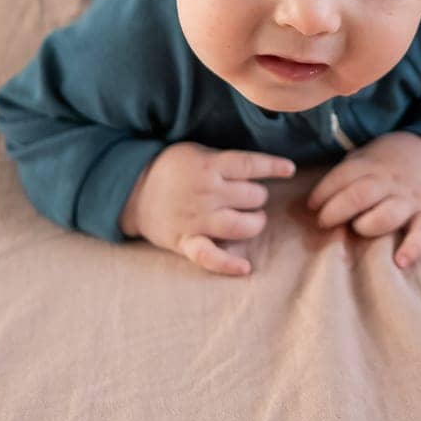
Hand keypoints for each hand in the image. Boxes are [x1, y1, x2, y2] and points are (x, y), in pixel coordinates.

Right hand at [120, 142, 296, 276]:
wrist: (132, 191)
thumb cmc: (170, 168)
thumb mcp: (196, 152)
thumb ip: (224, 161)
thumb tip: (257, 168)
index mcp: (209, 165)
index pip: (250, 165)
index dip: (273, 167)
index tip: (289, 169)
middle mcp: (206, 192)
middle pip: (251, 196)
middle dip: (257, 197)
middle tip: (252, 197)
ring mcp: (197, 218)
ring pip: (240, 225)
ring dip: (254, 223)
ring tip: (254, 220)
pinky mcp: (186, 241)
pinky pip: (209, 256)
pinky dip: (227, 264)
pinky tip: (245, 267)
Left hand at [305, 131, 420, 270]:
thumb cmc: (387, 163)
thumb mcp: (365, 157)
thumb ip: (345, 176)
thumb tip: (313, 203)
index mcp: (371, 165)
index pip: (342, 176)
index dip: (323, 192)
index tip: (312, 206)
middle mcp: (389, 181)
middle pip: (361, 194)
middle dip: (337, 210)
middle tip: (323, 222)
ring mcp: (409, 198)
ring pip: (389, 213)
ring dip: (369, 224)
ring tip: (358, 229)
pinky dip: (413, 247)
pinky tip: (400, 261)